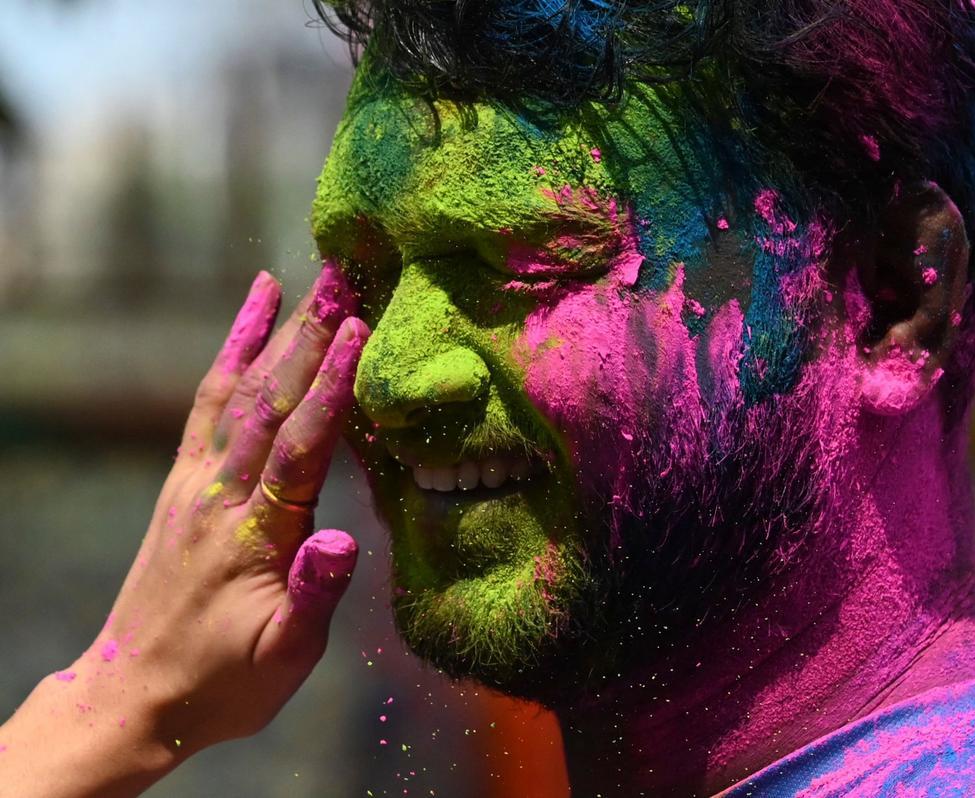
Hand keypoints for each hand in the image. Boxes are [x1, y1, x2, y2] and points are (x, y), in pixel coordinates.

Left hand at [0, 264, 367, 796]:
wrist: (135, 694)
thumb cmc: (225, 683)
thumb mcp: (283, 658)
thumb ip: (313, 596)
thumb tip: (344, 539)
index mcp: (253, 535)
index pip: (299, 445)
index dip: (330, 384)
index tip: (358, 327)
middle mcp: (219, 496)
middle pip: (268, 400)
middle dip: (307, 334)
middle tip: (341, 276)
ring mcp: (195, 483)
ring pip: (236, 391)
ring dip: (273, 331)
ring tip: (305, 280)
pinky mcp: (183, 482)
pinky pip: (207, 404)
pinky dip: (231, 352)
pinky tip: (253, 314)